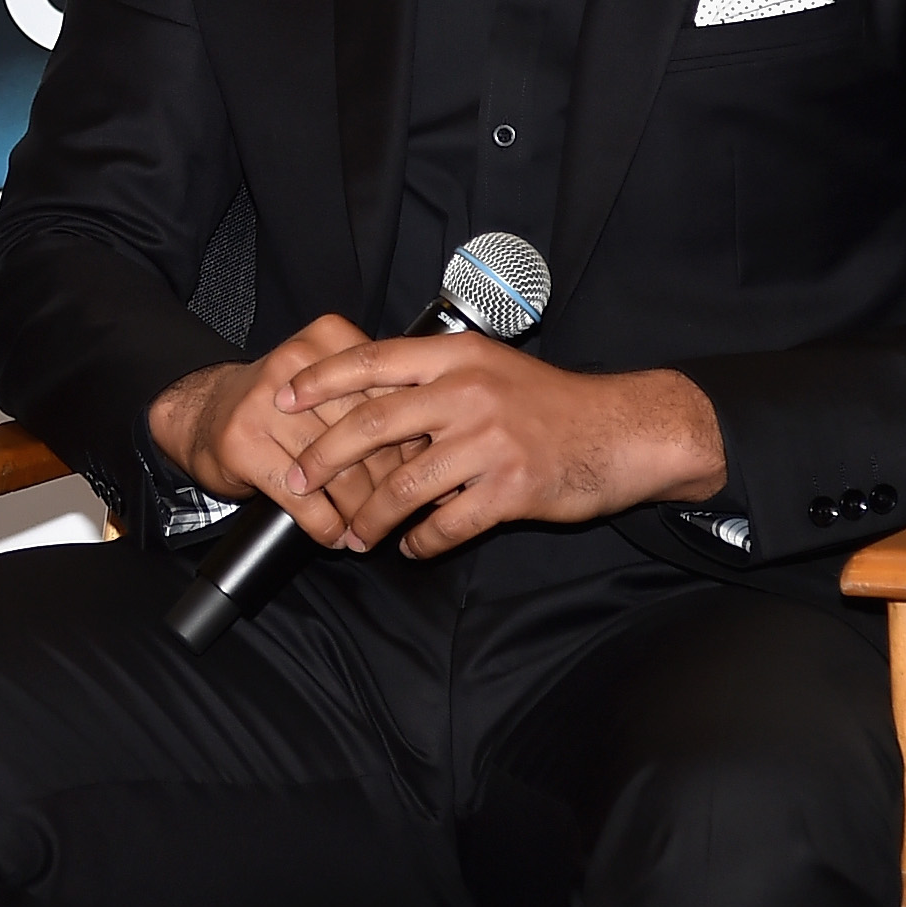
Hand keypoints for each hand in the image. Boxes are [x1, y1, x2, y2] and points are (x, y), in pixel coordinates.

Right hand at [147, 314, 423, 545]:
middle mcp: (298, 364)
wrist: (203, 413)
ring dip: (359, 514)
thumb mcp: (330, 383)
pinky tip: (332, 534)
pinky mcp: (243, 444)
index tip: (425, 476)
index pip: (391, 395)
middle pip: (368, 436)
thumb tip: (432, 453)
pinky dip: (325, 526)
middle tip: (398, 513)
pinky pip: (301, 497)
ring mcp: (265, 404)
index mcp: (329, 337)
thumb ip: (376, 401)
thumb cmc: (279, 405)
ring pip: (338, 471)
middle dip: (389, 485)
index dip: (413, 444)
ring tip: (367, 532)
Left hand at [282, 337, 727, 557]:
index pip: (372, 359)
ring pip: (404, 485)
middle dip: (325, 458)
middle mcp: (467, 393)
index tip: (282, 396)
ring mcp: (489, 442)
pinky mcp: (511, 489)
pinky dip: (422, 541)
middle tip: (297, 482)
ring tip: (352, 535)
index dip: (321, 378)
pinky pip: (447, 524)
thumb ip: (434, 382)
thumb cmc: (550, 403)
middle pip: (373, 425)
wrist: (623, 431)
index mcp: (456, 358)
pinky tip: (411, 548)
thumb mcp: (489, 370)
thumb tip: (369, 400)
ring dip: (370, 516)